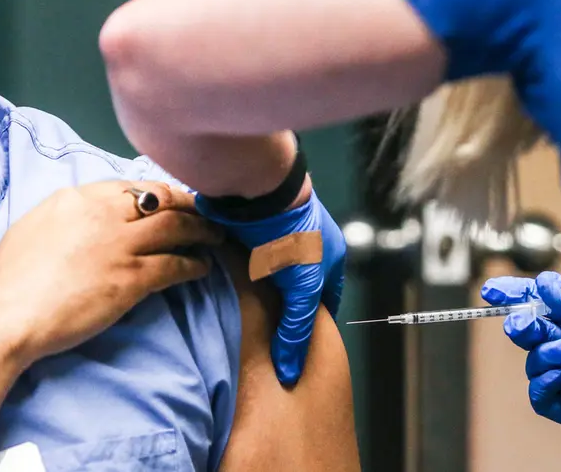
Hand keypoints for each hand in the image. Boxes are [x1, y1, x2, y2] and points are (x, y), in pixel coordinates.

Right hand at [0, 181, 223, 365]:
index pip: (128, 185)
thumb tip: (85, 216)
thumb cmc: (12, 278)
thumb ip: (67, 215)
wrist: (9, 313)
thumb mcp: (35, 226)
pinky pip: (175, 264)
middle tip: (204, 212)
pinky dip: (194, 264)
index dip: (157, 192)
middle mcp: (103, 214)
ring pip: (175, 227)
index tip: (170, 198)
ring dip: (201, 230)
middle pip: (160, 199)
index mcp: (77, 198)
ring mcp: (120, 244)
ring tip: (215, 236)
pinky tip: (202, 267)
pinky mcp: (132, 277)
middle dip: (188, 204)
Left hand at [196, 186, 345, 385]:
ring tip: (246, 317)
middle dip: (286, 308)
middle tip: (270, 336)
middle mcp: (308, 243)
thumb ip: (297, 328)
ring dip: (261, 290)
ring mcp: (279, 233)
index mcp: (331, 254)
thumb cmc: (291, 235)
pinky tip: (229, 289)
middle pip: (299, 285)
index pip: (328, 298)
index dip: (316, 323)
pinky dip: (241, 273)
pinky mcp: (252, 227)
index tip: (300, 347)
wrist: (257, 188)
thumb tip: (288, 371)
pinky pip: (247, 258)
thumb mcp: (303, 287)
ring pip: (272, 272)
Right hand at [482, 272, 560, 435]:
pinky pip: (539, 397)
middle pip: (528, 333)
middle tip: (520, 322)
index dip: (513, 296)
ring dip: (544, 354)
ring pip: (533, 363)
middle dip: (519, 325)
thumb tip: (543, 284)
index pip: (537, 305)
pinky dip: (544, 384)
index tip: (492, 291)